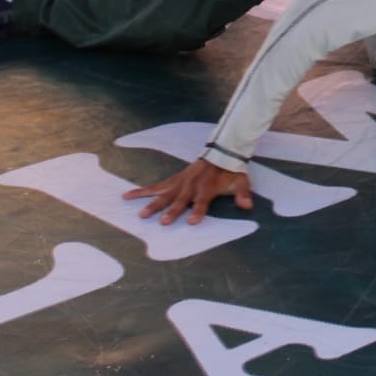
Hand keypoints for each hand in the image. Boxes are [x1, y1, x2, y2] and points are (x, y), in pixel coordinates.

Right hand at [123, 158, 252, 225]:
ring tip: (141, 214)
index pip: (202, 201)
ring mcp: (180, 182)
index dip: (199, 210)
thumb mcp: (241, 181)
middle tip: (163, 222)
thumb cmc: (230, 172)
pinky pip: (155, 186)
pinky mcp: (172, 180)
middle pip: (180, 200)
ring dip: (153, 204)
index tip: (193, 221)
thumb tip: (248, 205)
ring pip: (164, 194)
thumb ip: (243, 193)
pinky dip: (141, 191)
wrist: (220, 153)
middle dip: (172, 211)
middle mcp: (191, 185)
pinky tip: (127, 195)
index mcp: (207, 188)